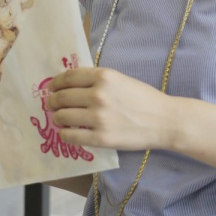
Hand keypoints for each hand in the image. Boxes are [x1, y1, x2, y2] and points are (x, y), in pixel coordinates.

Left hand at [47, 67, 174, 151]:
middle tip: (52, 105)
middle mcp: (99, 95)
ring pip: (62, 116)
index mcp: (105, 77)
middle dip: (53, 101)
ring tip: (61, 119)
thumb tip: (70, 85)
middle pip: (61, 97)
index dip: (55, 83)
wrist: (164, 120)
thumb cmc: (144, 99)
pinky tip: (69, 132)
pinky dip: (65, 134)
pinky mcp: (100, 138)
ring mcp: (99, 117)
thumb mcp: (122, 80)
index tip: (52, 87)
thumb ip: (98, 80)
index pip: (68, 77)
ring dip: (57, 118)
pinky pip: (70, 136)